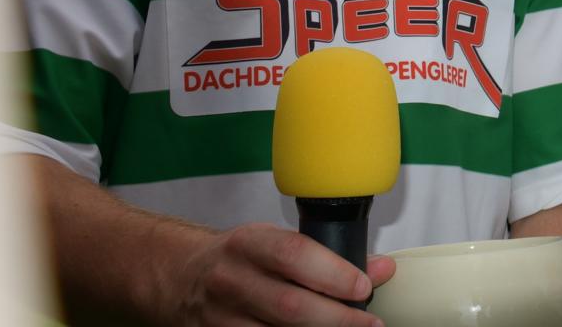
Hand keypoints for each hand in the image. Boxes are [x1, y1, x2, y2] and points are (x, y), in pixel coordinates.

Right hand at [169, 221, 393, 324]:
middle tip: (370, 323)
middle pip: (290, 306)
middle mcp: (232, 280)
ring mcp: (221, 318)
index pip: (294, 255)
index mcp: (248, 244)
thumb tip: (380, 269)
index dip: (333, 273)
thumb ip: (324, 256)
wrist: (182, 278)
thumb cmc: (238, 257)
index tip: (364, 286)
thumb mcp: (274, 242)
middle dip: (337, 318)